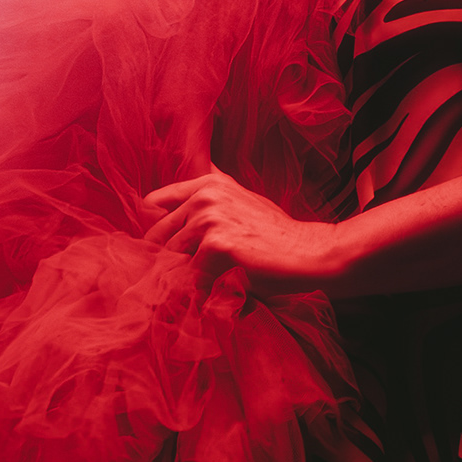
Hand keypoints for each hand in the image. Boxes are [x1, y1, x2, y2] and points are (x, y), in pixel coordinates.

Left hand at [144, 168, 358, 290]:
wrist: (307, 253)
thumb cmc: (276, 233)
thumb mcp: (243, 197)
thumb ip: (215, 189)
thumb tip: (196, 171)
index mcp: (208, 184)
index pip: (153, 204)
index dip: (155, 229)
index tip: (165, 248)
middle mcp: (204, 197)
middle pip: (156, 236)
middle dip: (166, 259)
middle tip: (187, 276)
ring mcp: (209, 221)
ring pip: (170, 259)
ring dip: (181, 276)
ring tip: (205, 284)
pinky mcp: (216, 247)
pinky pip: (188, 278)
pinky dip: (198, 289)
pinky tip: (218, 290)